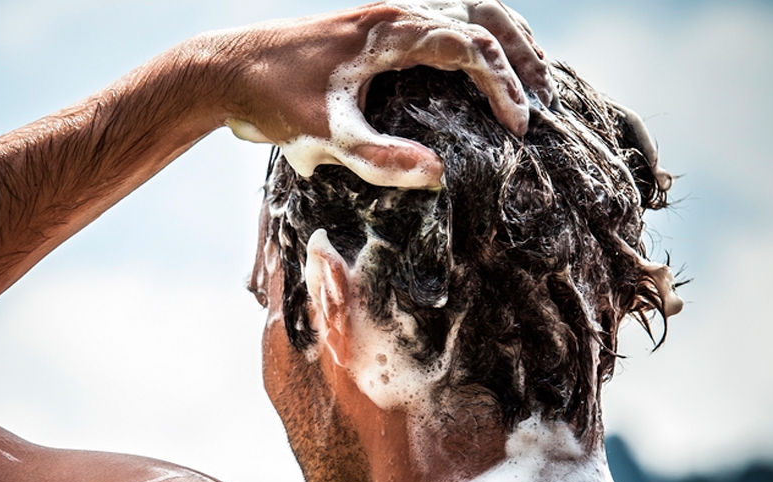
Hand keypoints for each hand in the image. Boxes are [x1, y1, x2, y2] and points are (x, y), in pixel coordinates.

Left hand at [217, 0, 551, 188]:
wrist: (225, 71)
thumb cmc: (272, 99)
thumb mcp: (324, 136)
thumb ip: (379, 158)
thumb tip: (438, 175)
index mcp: (391, 29)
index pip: (471, 46)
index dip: (503, 85)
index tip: (519, 127)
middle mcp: (395, 13)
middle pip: (482, 14)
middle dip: (521, 53)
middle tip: (546, 96)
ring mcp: (385, 17)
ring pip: (464, 12)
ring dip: (502, 42)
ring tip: (528, 83)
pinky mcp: (374, 32)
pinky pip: (440, 26)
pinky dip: (472, 45)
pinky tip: (476, 80)